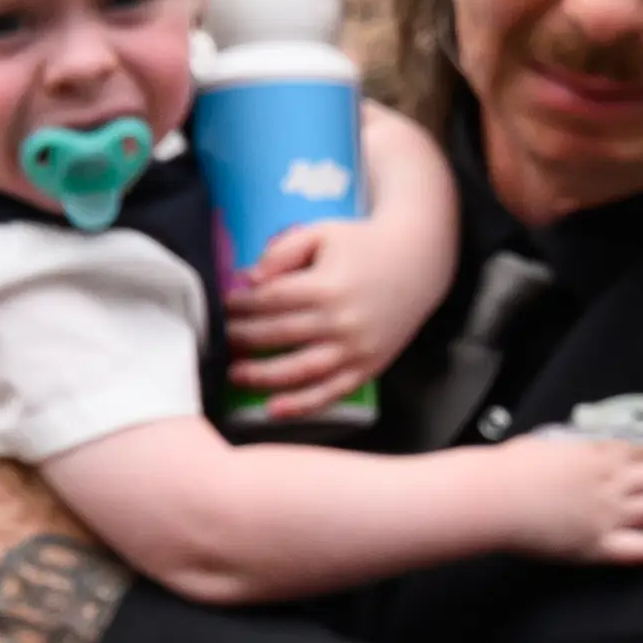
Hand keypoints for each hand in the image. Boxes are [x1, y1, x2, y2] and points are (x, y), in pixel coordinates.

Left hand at [224, 217, 439, 416]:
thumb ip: (284, 251)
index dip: (241, 305)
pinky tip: (273, 409)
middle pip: (278, 335)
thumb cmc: (363, 244)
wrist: (419, 261)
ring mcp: (355, 348)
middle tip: (223, 339)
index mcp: (326, 285)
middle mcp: (341, 320)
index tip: (225, 306)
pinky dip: (301, 405)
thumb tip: (249, 280)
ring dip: (261, 376)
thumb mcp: (322, 233)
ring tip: (235, 373)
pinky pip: (331, 392)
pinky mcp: (368, 366)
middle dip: (243, 338)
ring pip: (299, 370)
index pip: (269, 301)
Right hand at [488, 431, 642, 566]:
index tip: (635, 467)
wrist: (492, 497)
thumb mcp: (551, 441)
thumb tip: (592, 447)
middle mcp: (614, 481)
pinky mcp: (597, 544)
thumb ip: (581, 446)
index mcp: (603, 453)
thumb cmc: (511, 468)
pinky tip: (628, 543)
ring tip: (635, 517)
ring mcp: (609, 514)